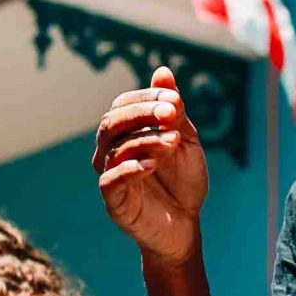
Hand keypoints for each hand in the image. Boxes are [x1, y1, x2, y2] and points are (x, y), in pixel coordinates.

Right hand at [94, 67, 208, 266]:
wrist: (186, 224)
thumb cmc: (183, 180)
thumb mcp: (185, 141)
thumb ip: (174, 111)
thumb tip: (163, 70)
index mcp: (126, 132)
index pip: (124, 104)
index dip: (146, 98)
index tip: (174, 101)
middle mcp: (111, 150)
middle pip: (112, 122)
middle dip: (142, 114)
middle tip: (171, 114)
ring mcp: (110, 175)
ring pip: (115, 149)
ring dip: (145, 140)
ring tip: (174, 141)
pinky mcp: (114, 202)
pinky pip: (110, 181)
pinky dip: (130, 170)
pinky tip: (152, 165)